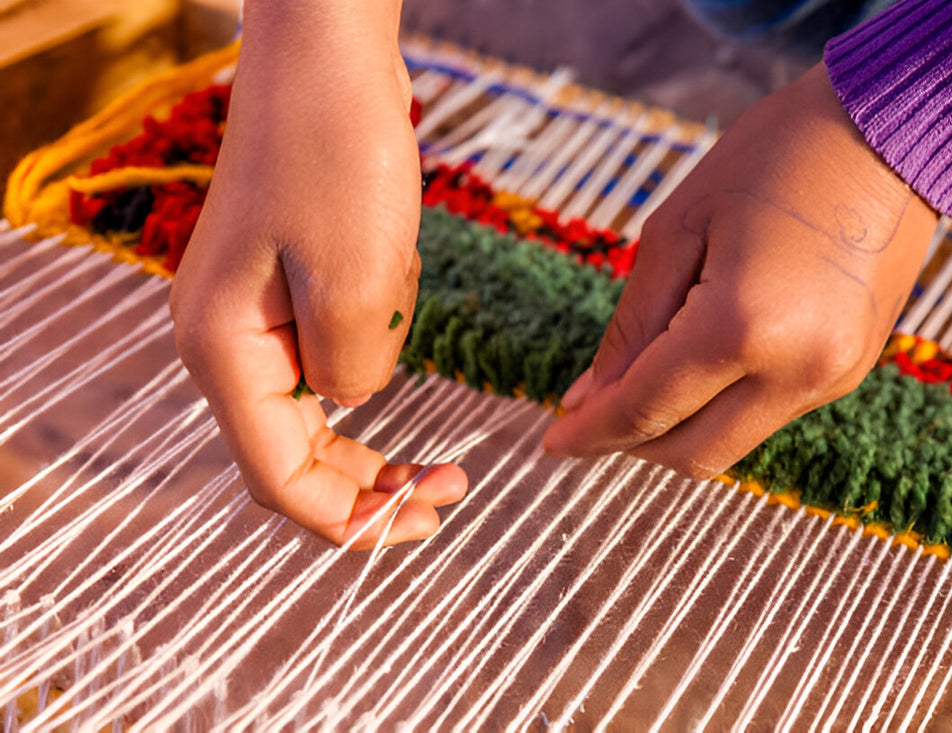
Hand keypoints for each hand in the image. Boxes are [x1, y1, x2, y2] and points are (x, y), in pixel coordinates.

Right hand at [170, 0, 465, 546]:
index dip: (348, 520)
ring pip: (317, 411)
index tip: (424, 524)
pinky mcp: (290, 286)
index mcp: (225, 349)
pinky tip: (397, 299)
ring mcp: (256, 313)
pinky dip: (376, 357)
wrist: (328, 55)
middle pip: (294, 456)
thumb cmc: (335, 148)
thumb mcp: (357, 276)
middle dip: (369, 487)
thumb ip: (354, 368)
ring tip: (432, 406)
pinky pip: (333, 354)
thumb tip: (356, 404)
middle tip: (447, 496)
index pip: (279, 476)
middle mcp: (228, 341)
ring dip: (377, 432)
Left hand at [543, 63, 937, 478]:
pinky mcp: (851, 369)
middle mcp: (797, 370)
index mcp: (743, 326)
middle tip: (589, 415)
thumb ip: (633, 326)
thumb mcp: (677, 228)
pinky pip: (768, 412)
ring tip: (639, 382)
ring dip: (677, 427)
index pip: (647, 410)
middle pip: (692, 453)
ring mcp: (833, 377)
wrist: (895, 130)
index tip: (552, 440)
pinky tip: (696, 365)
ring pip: (732, 442)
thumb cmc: (774, 156)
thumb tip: (593, 396)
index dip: (591, 432)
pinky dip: (720, 405)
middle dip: (631, 445)